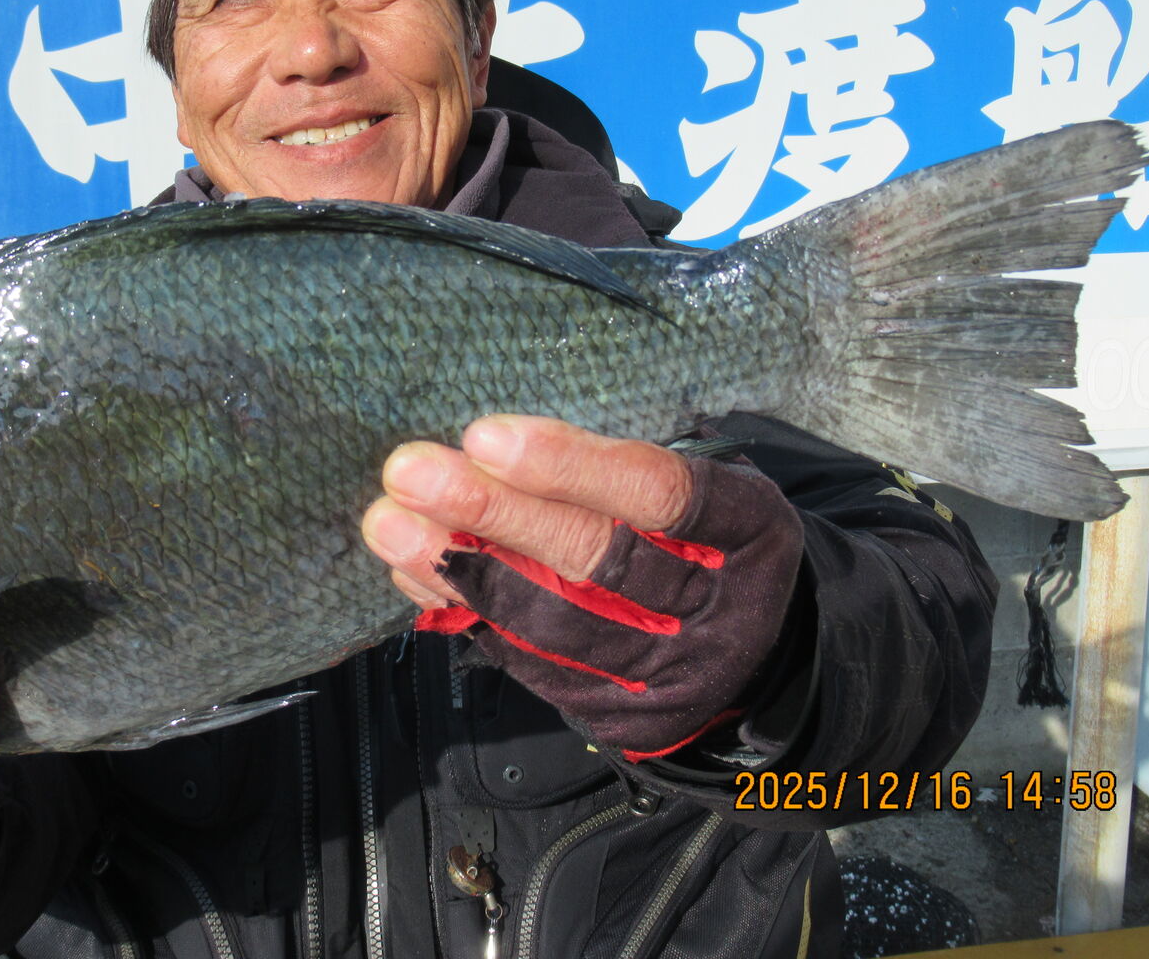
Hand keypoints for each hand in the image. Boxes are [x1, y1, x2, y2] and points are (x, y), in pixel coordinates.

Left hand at [362, 415, 802, 759]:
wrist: (760, 662)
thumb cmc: (708, 546)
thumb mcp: (708, 494)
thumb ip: (621, 473)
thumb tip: (493, 446)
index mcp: (751, 532)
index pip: (663, 495)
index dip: (573, 467)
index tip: (484, 436)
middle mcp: (715, 608)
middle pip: (596, 559)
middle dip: (494, 512)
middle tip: (410, 470)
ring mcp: (666, 672)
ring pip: (553, 618)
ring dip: (460, 565)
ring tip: (388, 522)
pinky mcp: (616, 712)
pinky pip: (528, 657)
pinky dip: (465, 607)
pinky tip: (413, 567)